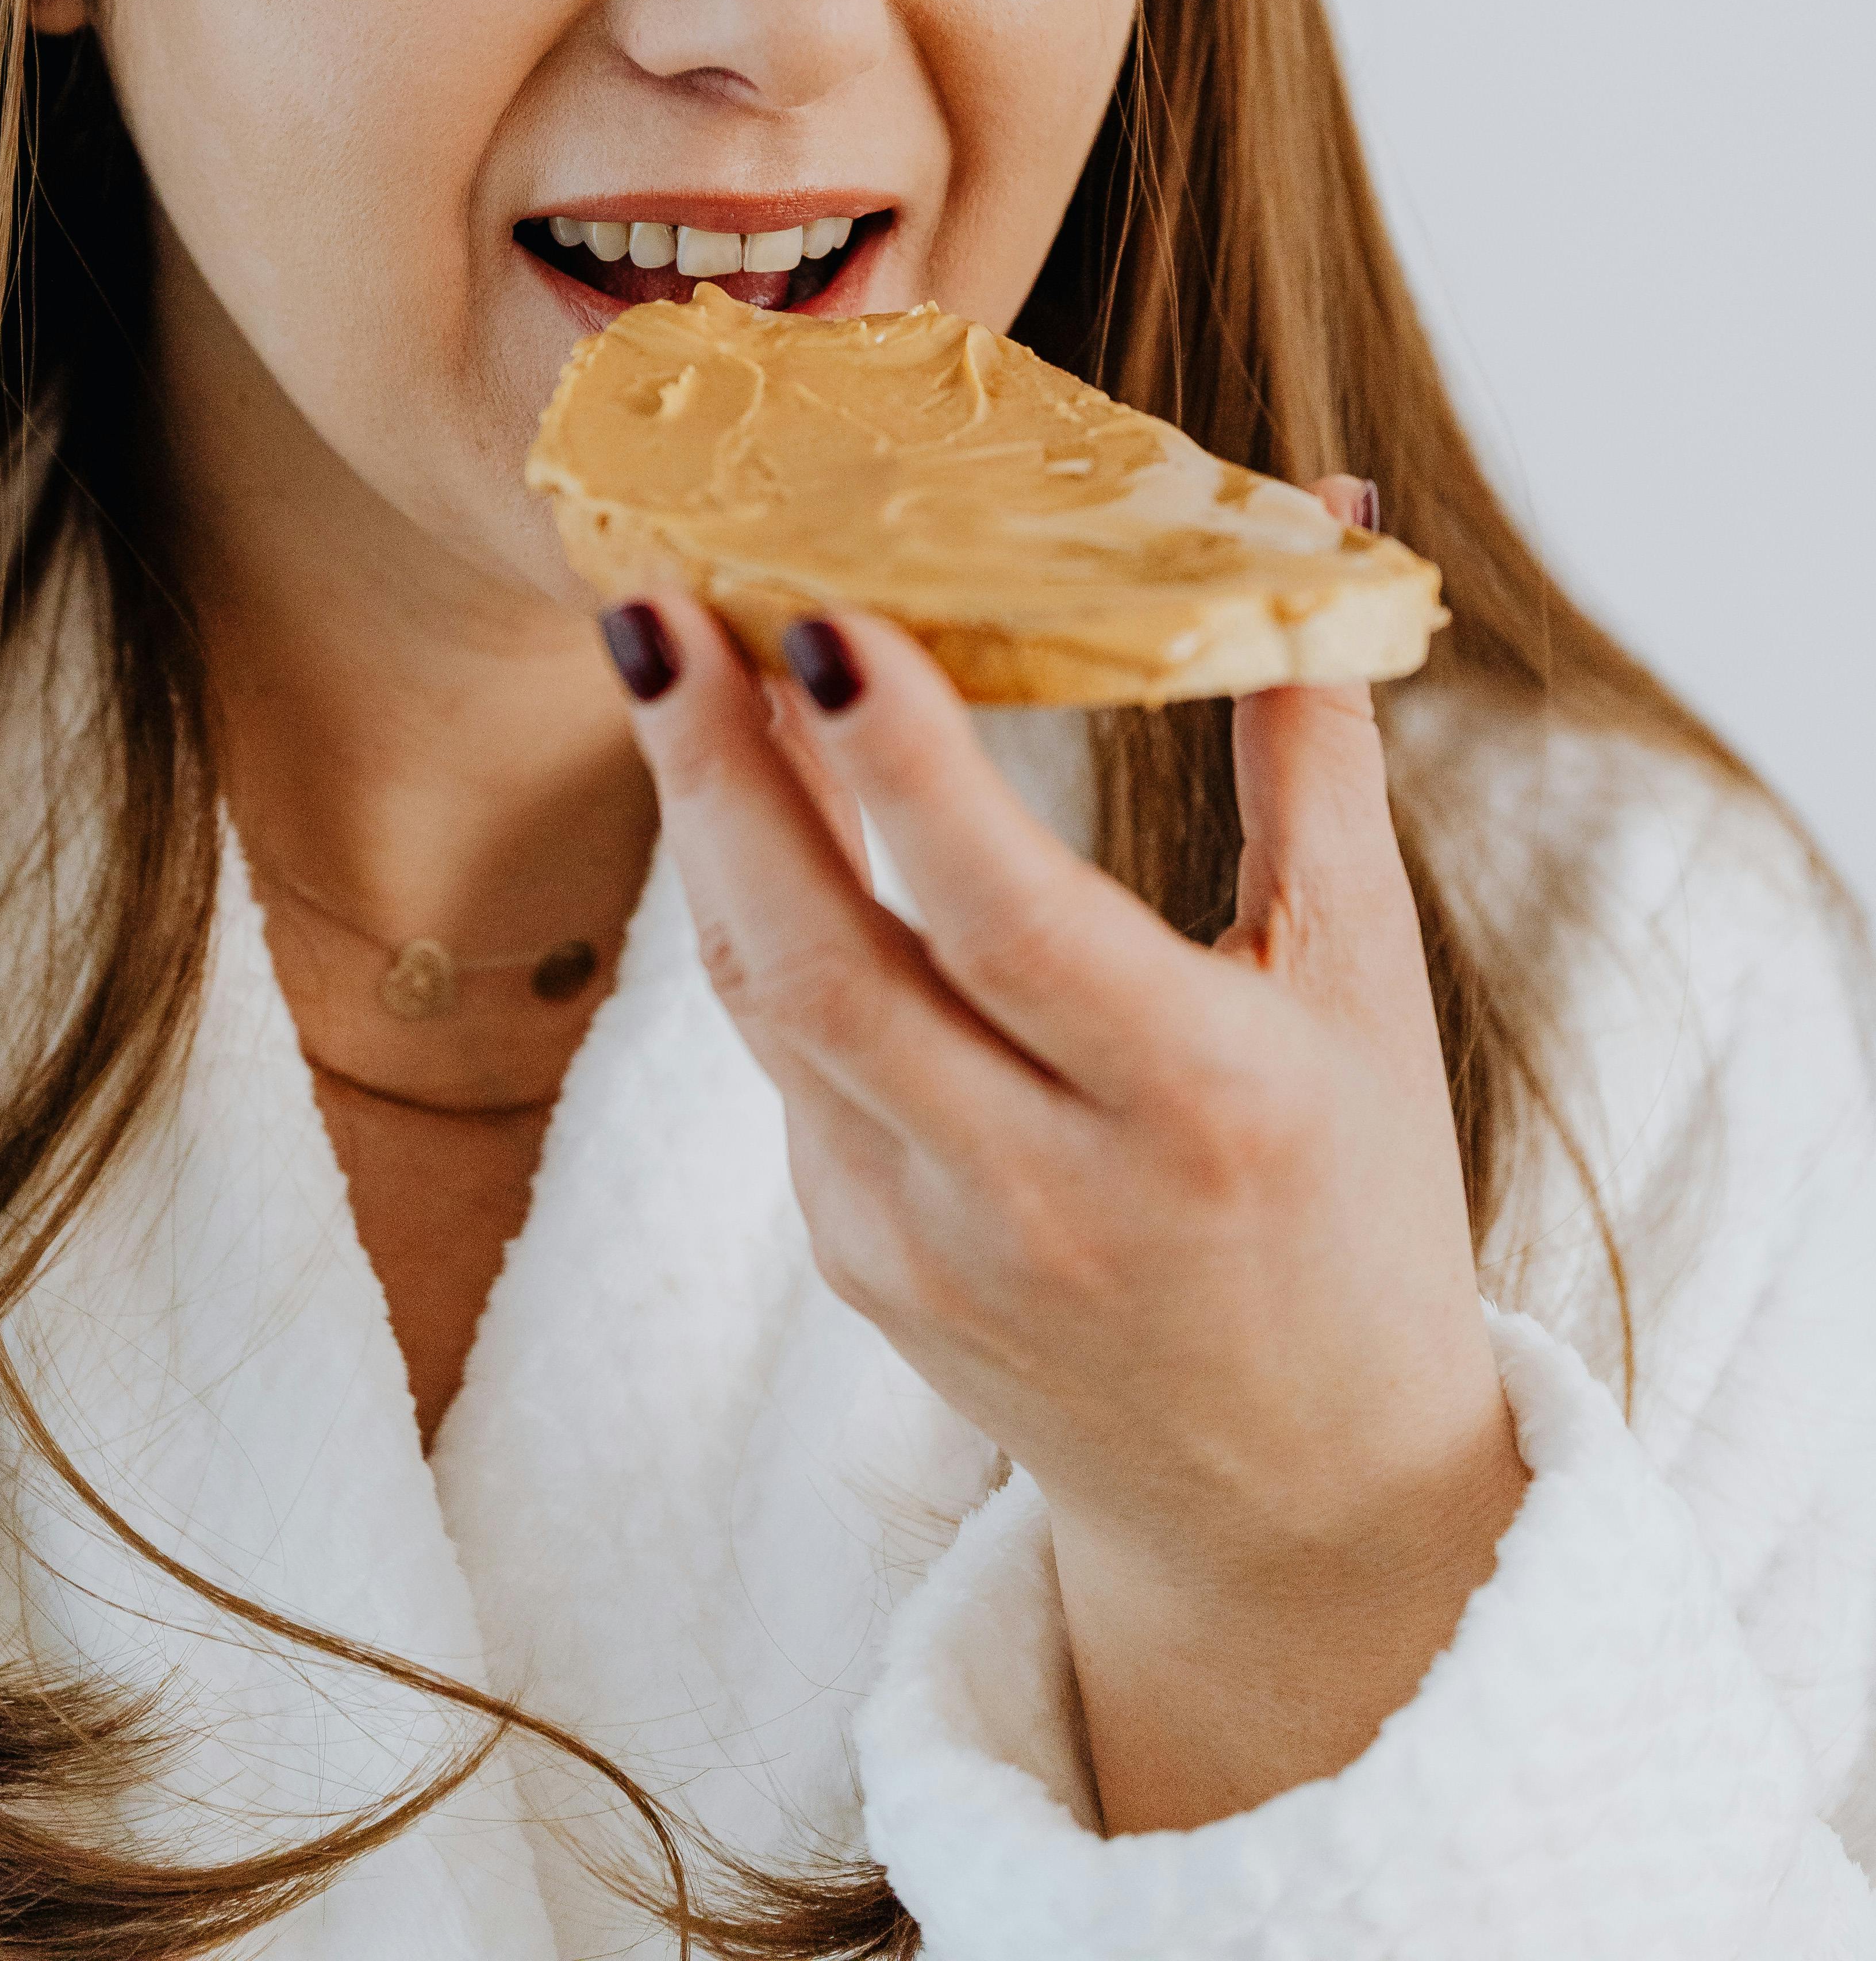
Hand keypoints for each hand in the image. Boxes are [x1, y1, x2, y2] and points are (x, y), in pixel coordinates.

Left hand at [606, 491, 1524, 1836]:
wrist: (1296, 1500)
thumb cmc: (1354, 1199)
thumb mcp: (1367, 982)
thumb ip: (1317, 750)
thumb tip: (1329, 513)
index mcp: (1198, 1109)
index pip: (1009, 922)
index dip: (905, 773)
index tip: (819, 622)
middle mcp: (1045, 1191)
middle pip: (827, 963)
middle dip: (715, 774)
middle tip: (645, 605)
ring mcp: (930, 1242)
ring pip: (769, 998)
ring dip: (702, 819)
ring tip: (658, 650)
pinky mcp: (858, 1262)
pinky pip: (782, 1056)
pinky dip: (752, 912)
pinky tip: (733, 788)